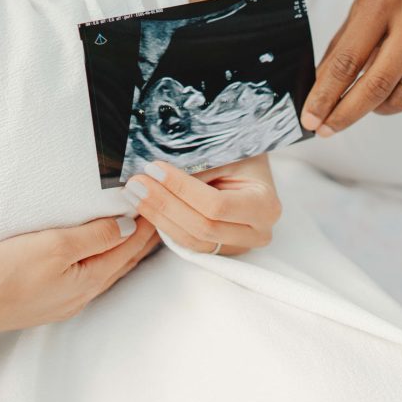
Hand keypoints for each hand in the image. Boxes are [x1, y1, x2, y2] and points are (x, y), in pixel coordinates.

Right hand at [0, 216, 158, 338]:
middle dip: (141, 239)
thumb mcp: (55, 246)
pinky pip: (84, 276)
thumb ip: (96, 236)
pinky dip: (98, 258)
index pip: (129, 248)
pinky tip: (94, 253)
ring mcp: (62, 301)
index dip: (146, 225)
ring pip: (104, 270)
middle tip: (157, 215)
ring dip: (121, 249)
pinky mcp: (45, 299)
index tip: (159, 203)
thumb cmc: (3, 275)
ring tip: (135, 231)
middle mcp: (81, 295)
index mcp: (89, 282)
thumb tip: (128, 226)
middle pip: (121, 262)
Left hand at [121, 154, 281, 255]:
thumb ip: (197, 167)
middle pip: (202, 227)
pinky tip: (146, 206)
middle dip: (164, 204)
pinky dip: (164, 224)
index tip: (155, 169)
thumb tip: (157, 174)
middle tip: (138, 182)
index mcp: (265, 207)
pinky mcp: (219, 249)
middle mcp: (257, 233)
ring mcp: (238, 245)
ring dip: (159, 216)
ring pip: (191, 240)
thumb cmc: (241, 153)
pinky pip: (187, 243)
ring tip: (136, 193)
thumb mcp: (226, 153)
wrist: (252, 163)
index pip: (216, 205)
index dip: (181, 189)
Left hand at [301, 0, 401, 134]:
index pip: (347, 61)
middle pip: (377, 85)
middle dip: (346, 113)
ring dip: (380, 107)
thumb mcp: (355, 23)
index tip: (310, 120)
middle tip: (327, 128)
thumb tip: (315, 104)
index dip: (325, 96)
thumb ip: (336, 60)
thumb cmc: (387, 17)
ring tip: (377, 92)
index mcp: (382, 2)